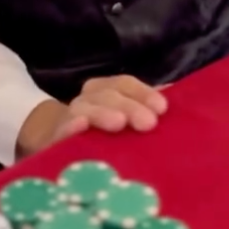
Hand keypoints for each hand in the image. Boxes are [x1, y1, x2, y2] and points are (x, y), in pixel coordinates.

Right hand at [15, 76, 168, 158]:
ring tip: (118, 123)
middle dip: (130, 107)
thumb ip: (147, 106)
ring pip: (84, 109)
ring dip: (102, 113)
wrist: (53, 144)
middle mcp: (88, 99)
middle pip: (109, 95)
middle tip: (148, 123)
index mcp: (107, 90)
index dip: (144, 93)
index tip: (162, 109)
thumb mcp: (127, 116)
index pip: (125, 84)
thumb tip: (176, 93)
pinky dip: (69, 127)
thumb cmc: (102, 130)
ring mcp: (68, 117)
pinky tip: (80, 126)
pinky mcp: (52, 139)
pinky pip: (59, 130)